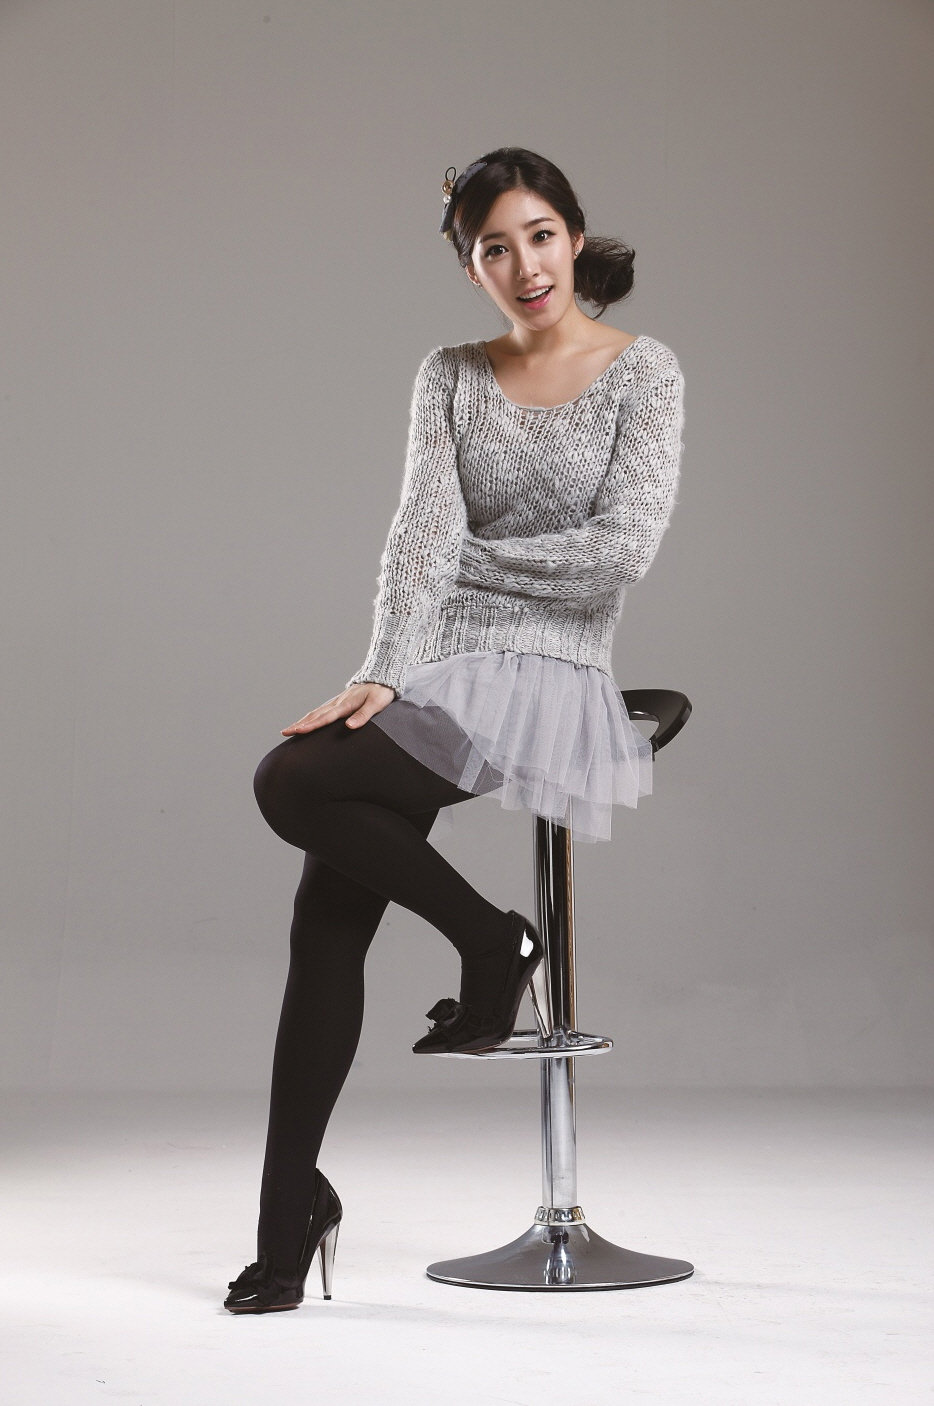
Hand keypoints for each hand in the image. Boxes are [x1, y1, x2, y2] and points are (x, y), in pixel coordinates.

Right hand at [281, 682, 396, 735]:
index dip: (311, 725)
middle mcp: (338, 702)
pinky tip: (306, 722)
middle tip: (285, 732)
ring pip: (316, 712)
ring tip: (290, 729)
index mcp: (345, 704)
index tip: (298, 731)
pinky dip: (311, 717)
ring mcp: (337, 702)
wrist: (382, 677)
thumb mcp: (376, 704)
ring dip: (302, 721)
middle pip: (315, 715)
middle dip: (299, 724)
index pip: (325, 717)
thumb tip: (349, 726)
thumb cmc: (381, 692)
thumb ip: (363, 716)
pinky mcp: (339, 702)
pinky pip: (322, 711)